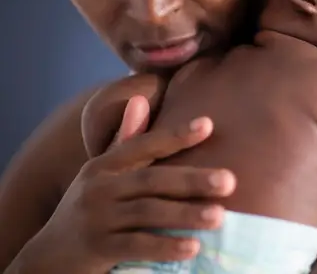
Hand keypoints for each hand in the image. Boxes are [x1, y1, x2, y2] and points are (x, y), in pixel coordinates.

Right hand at [17, 97, 234, 273]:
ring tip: (219, 216)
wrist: (46, 260)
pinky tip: (192, 248)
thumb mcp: (100, 176)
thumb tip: (140, 100)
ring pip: (147, 214)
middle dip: (192, 180)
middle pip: (152, 180)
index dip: (175, 135)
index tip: (209, 125)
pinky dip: (164, 247)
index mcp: (104, 166)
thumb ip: (125, 143)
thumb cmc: (88, 211)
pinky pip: (136, 247)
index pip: (143, 145)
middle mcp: (98, 188)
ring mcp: (96, 219)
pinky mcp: (96, 249)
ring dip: (185, 215)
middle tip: (229, 181)